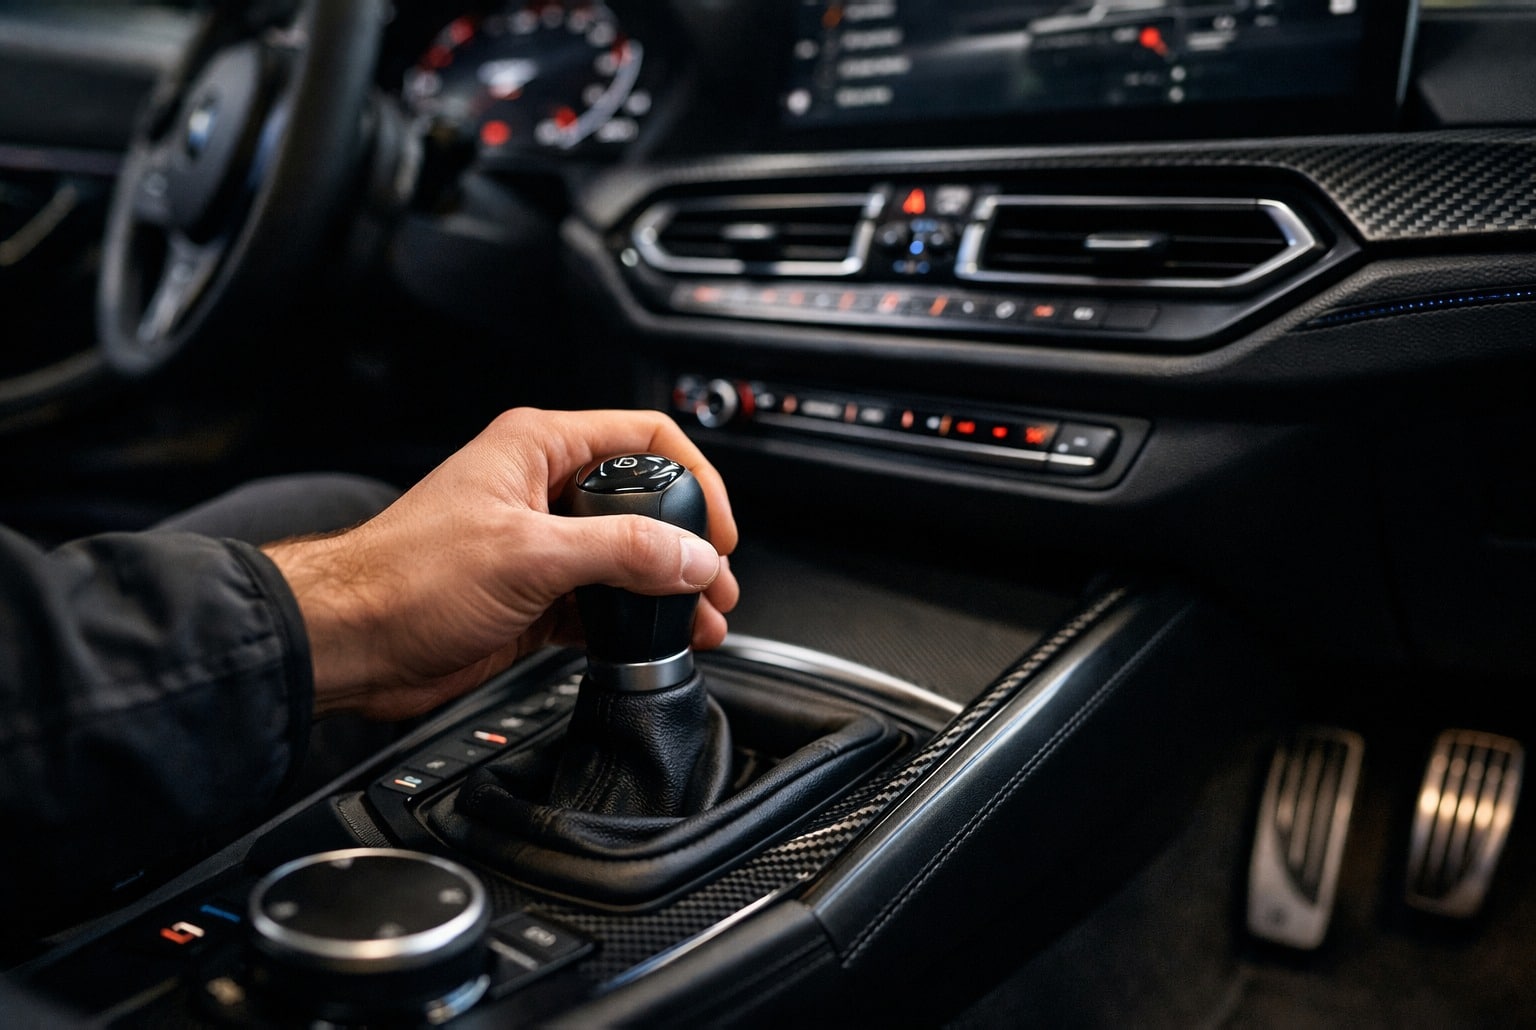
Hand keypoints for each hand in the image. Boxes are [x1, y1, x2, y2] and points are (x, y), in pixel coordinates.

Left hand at [263, 408, 739, 720]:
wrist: (350, 642)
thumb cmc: (404, 577)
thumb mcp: (528, 555)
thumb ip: (622, 552)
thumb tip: (693, 558)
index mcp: (538, 448)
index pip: (645, 440)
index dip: (695, 478)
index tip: (717, 529)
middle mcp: (542, 489)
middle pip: (644, 503)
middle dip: (689, 545)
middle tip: (717, 583)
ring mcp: (539, 544)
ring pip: (627, 558)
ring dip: (667, 590)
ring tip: (702, 621)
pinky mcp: (533, 595)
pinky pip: (602, 601)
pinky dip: (634, 621)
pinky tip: (656, 640)